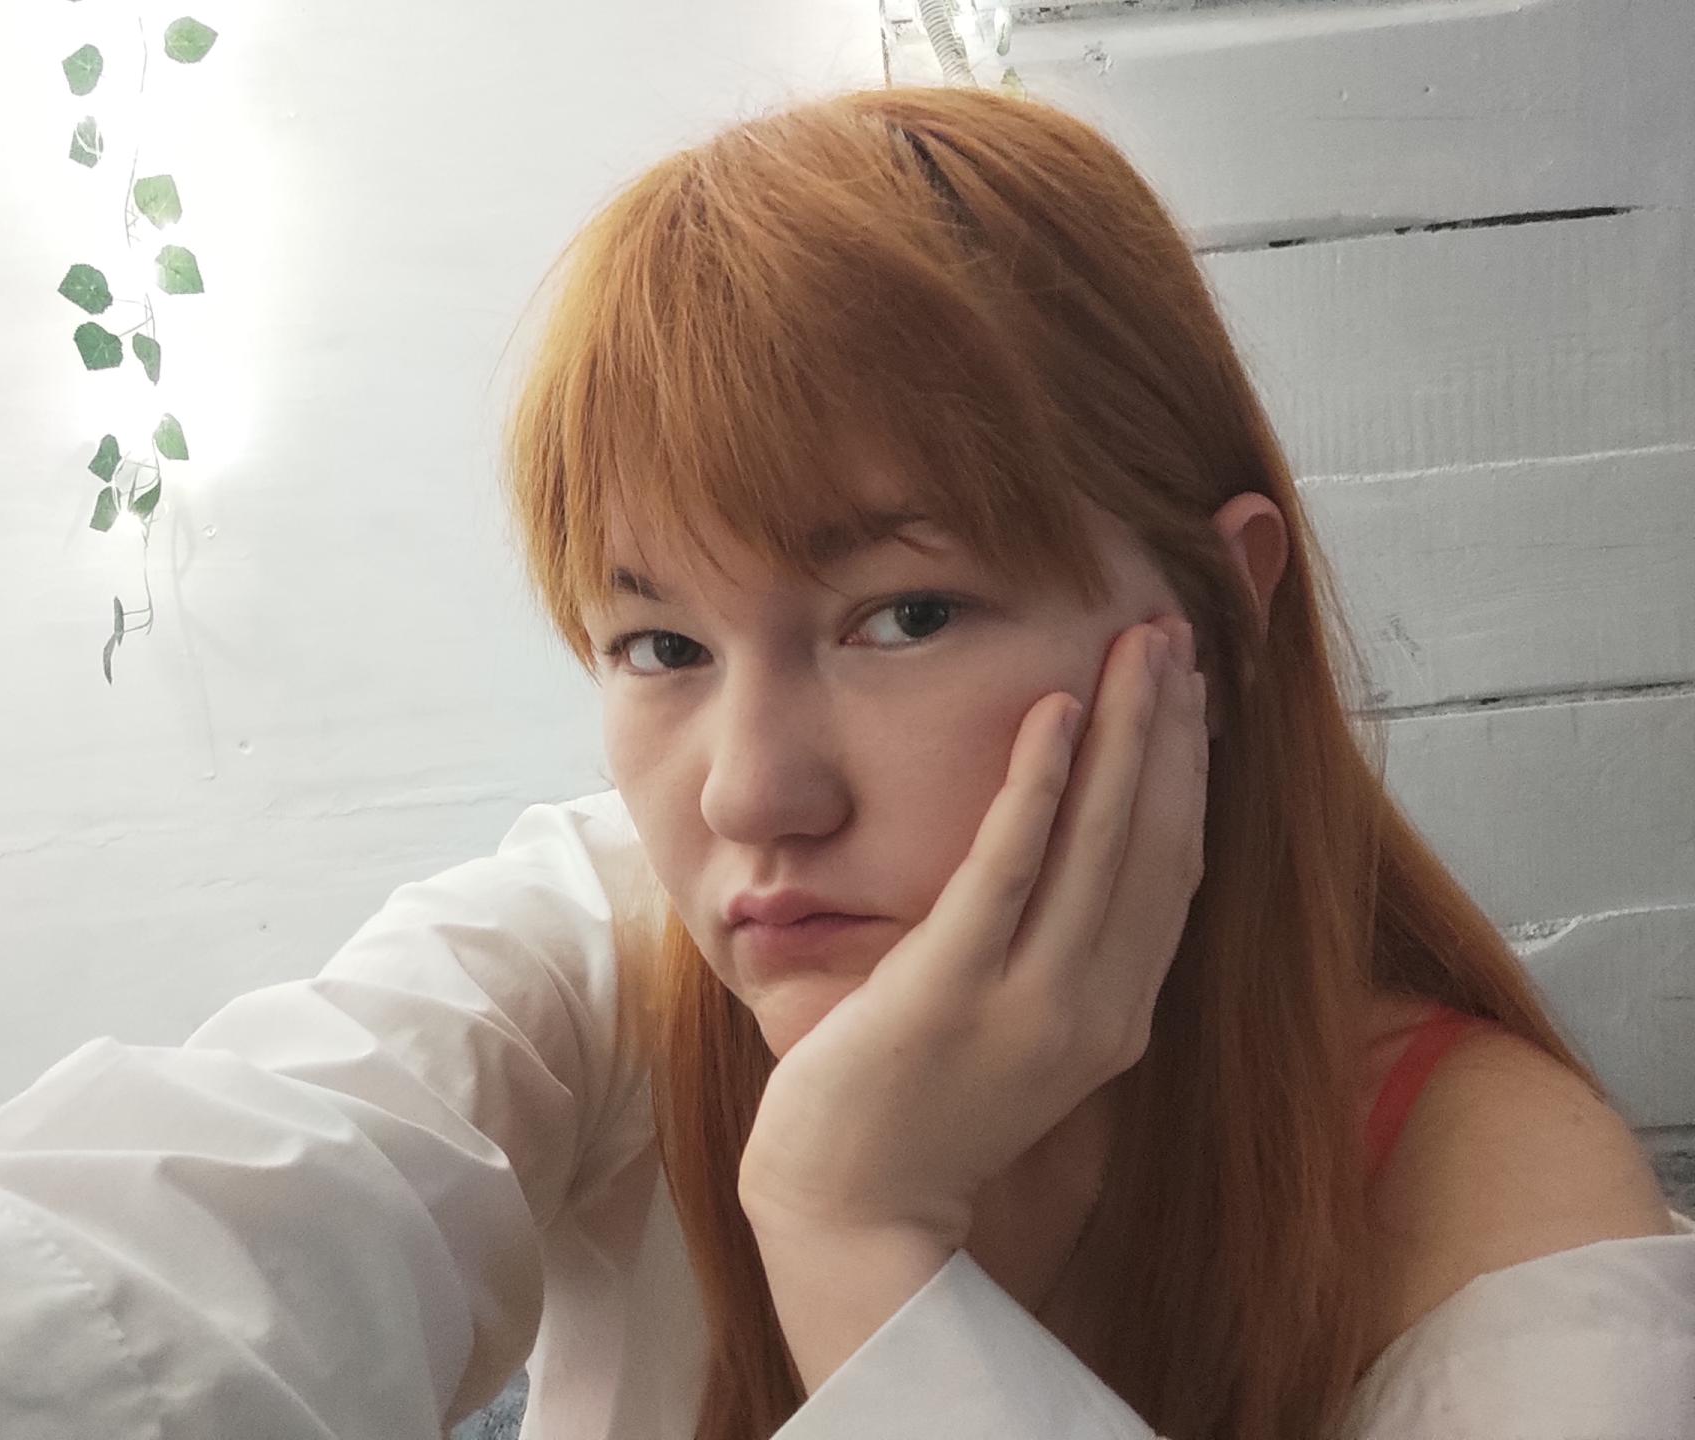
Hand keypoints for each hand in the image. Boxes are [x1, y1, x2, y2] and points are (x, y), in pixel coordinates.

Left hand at [737, 617, 1207, 1252]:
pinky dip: (1040, 785)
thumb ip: (1059, 959)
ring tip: (1140, 645)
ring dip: (1128, 732)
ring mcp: (1027, 1005)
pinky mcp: (950, 992)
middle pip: (1157, 840)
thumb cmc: (919, 1109)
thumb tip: (1075, 867)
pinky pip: (1007, 869)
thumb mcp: (1018, 1033)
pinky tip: (1055, 711)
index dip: (1191, 772)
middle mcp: (1095, 1009)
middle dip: (1174, 729)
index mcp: (1116, 1015)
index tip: (1196, 690)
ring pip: (1102, 842)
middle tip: (1179, 633)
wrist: (848, 1206)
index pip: (1175, 869)